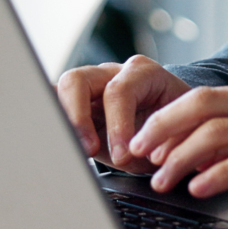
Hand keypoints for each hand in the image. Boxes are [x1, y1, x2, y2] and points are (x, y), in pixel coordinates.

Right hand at [56, 56, 189, 171]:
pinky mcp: (76, 103)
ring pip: (59, 91)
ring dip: (62, 121)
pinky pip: (54, 104)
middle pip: (77, 80)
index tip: (123, 155)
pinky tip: (56, 144)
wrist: (174, 124)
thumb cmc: (176, 126)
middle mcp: (112, 73)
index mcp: (143, 73)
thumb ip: (163, 140)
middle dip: (77, 118)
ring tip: (74, 150)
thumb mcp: (176, 132)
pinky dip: (51, 121)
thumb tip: (144, 154)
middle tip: (89, 151)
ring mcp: (91, 86)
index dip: (117, 125)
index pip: (119, 90)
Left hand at [127, 82, 227, 217]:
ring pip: (217, 130)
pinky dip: (216, 174)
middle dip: (162, 127)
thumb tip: (201, 152)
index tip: (146, 142)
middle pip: (203, 103)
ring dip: (180, 156)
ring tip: (161, 180)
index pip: (207, 96)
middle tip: (138, 153)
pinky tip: (199, 188)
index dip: (170, 117)